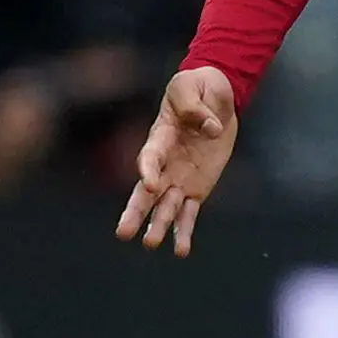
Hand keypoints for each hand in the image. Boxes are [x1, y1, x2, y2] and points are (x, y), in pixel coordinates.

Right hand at [117, 66, 238, 256]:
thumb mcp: (191, 87)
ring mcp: (179, 178)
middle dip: (136, 212)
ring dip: (158, 226)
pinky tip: (181, 250)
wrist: (214, 97)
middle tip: (123, 233)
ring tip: (150, 244)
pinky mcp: (197, 188)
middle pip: (146, 192)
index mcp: (159, 138)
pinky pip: (189, 213)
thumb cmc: (197, 88)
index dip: (148, 170)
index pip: (149, 157)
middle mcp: (165, 164)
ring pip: (165, 207)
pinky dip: (184, 231)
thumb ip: (195, 107)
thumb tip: (212, 130)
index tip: (150, 183)